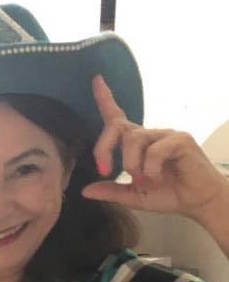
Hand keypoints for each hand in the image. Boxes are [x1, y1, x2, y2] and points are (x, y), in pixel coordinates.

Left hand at [82, 75, 228, 222]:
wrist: (196, 201)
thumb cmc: (167, 194)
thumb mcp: (133, 196)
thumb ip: (111, 191)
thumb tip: (85, 191)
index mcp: (137, 144)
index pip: (118, 118)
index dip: (105, 99)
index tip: (96, 80)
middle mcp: (149, 135)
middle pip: (117, 127)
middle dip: (103, 147)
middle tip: (104, 170)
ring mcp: (165, 134)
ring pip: (134, 139)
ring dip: (131, 164)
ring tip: (142, 180)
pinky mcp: (180, 140)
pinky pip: (154, 150)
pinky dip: (150, 168)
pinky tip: (157, 178)